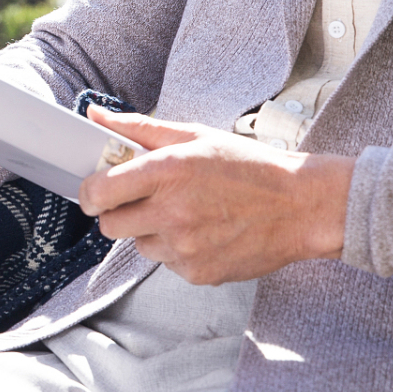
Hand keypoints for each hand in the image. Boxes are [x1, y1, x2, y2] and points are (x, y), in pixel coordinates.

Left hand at [78, 109, 353, 284]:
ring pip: (139, 245)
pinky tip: (204, 231)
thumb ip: (139, 128)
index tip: (96, 189)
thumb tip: (95, 118)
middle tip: (145, 198)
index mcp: (167, 172)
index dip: (90, 192)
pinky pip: (166, 263)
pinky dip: (177, 250)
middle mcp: (172, 212)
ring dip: (151, 231)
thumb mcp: (194, 136)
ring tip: (186, 212)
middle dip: (119, 211)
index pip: (98, 192)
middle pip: (109, 225)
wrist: (302, 207)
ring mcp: (185, 248)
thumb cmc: (250, 166)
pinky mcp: (198, 273)